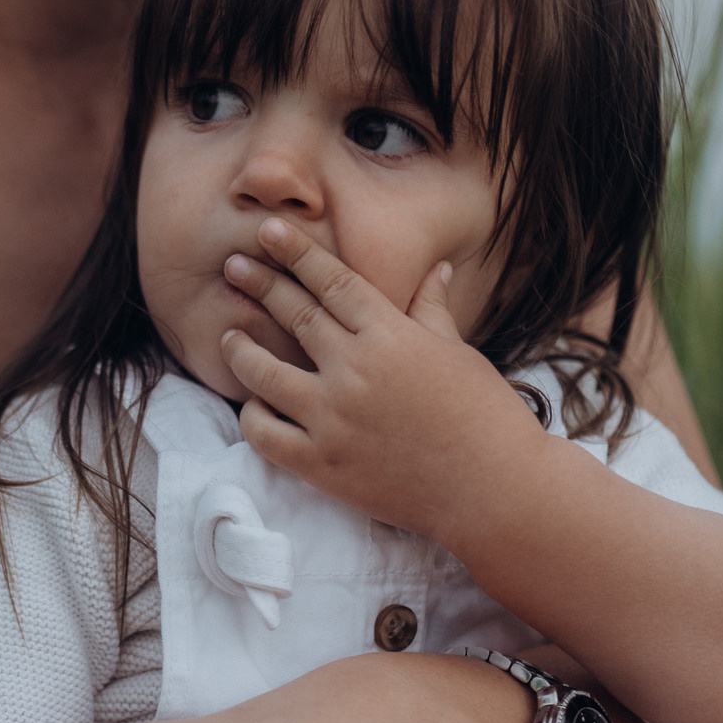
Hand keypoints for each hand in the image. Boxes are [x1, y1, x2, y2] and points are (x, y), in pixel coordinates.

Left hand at [219, 216, 549, 543]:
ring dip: (241, 350)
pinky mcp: (322, 465)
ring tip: (230, 336)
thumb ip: (432, 309)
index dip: (298, 253)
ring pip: (264, 373)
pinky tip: (252, 404)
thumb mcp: (459, 353)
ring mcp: (333, 419)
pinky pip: (265, 435)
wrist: (492, 490)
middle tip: (232, 265)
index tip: (269, 231)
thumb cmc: (484, 416)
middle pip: (294, 315)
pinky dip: (252, 416)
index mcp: (390, 335)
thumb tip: (437, 269)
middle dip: (261, 284)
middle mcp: (355, 371)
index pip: (333, 281)